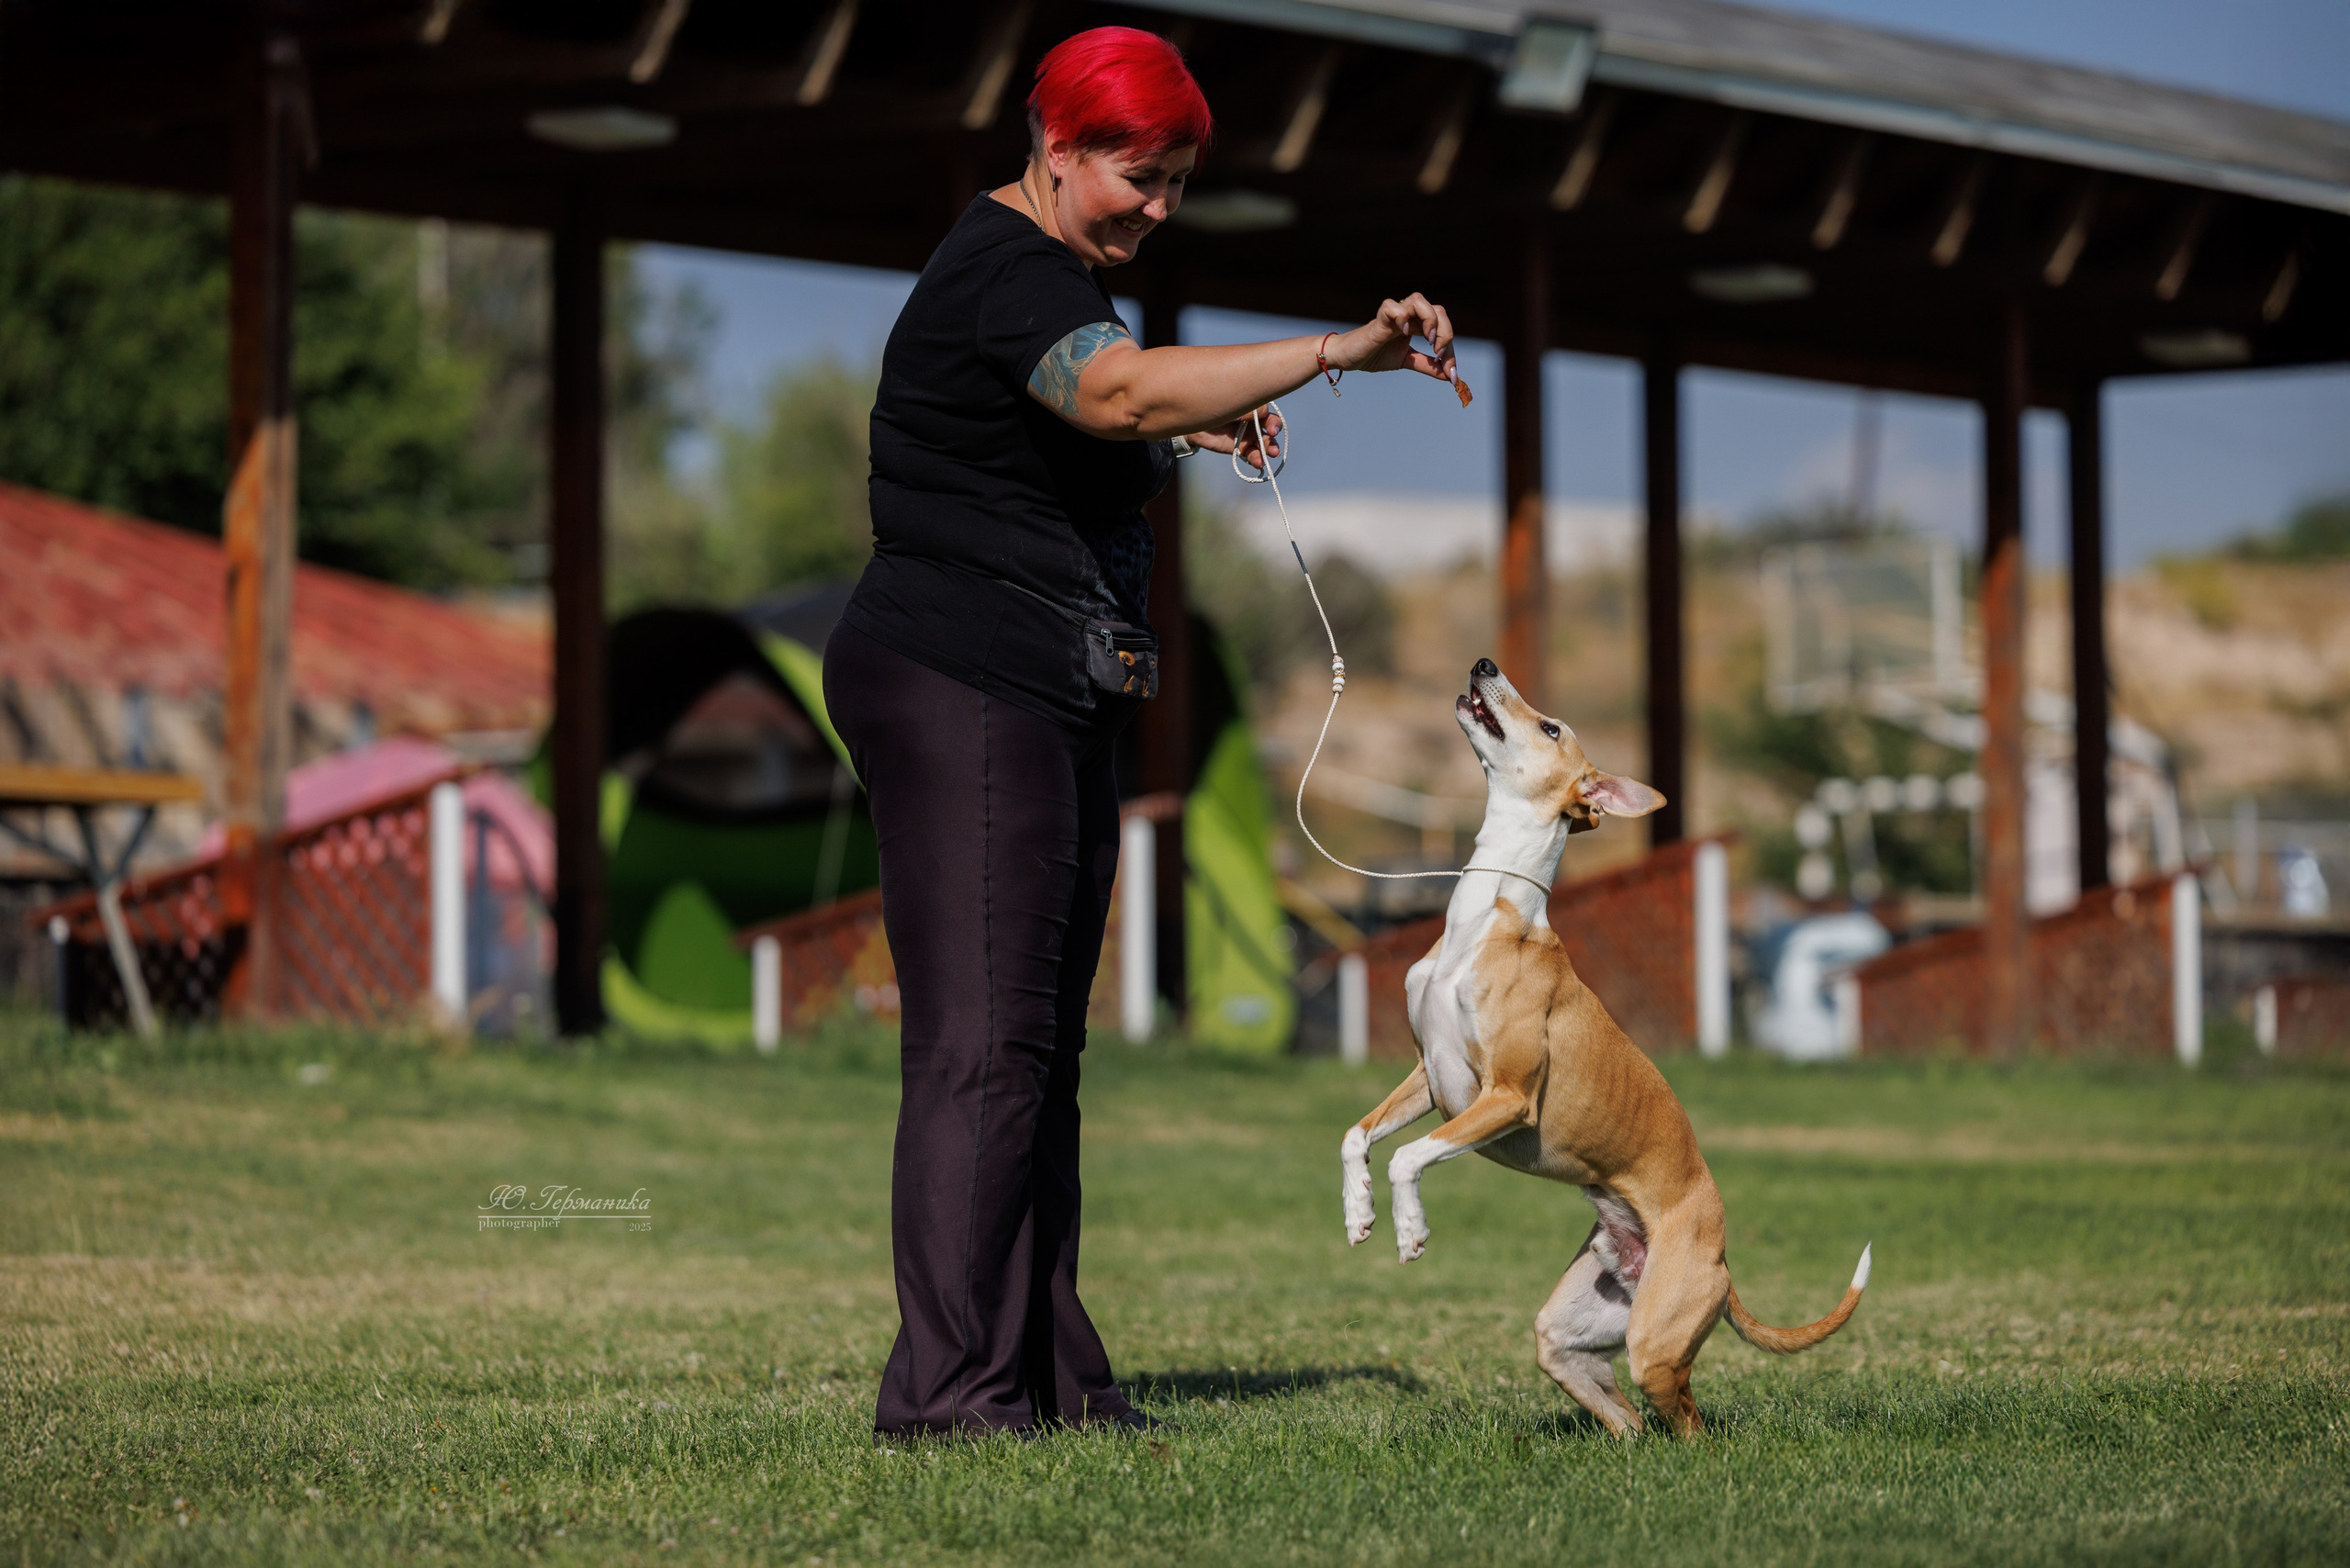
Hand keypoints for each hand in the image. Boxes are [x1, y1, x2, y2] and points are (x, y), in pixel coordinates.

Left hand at [1181, 404, 1283, 471]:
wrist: (1193, 423)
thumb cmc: (1210, 408)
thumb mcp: (1225, 405)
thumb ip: (1242, 409)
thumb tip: (1257, 413)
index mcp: (1252, 406)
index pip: (1266, 410)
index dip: (1268, 416)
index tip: (1266, 423)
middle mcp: (1253, 420)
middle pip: (1271, 424)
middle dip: (1274, 428)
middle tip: (1272, 433)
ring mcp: (1248, 435)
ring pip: (1264, 442)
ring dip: (1270, 447)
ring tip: (1273, 453)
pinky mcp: (1241, 448)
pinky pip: (1252, 455)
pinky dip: (1257, 459)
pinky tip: (1259, 463)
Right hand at [1326, 293, 1456, 384]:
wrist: (1349, 358)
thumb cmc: (1375, 355)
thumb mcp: (1406, 361)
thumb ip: (1427, 365)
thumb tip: (1449, 376)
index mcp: (1416, 323)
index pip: (1443, 327)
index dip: (1450, 350)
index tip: (1451, 374)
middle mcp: (1408, 315)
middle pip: (1438, 310)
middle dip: (1446, 332)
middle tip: (1440, 354)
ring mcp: (1394, 314)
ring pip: (1419, 300)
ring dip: (1430, 320)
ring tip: (1429, 340)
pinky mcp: (1379, 318)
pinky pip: (1394, 307)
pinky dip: (1402, 317)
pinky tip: (1403, 333)